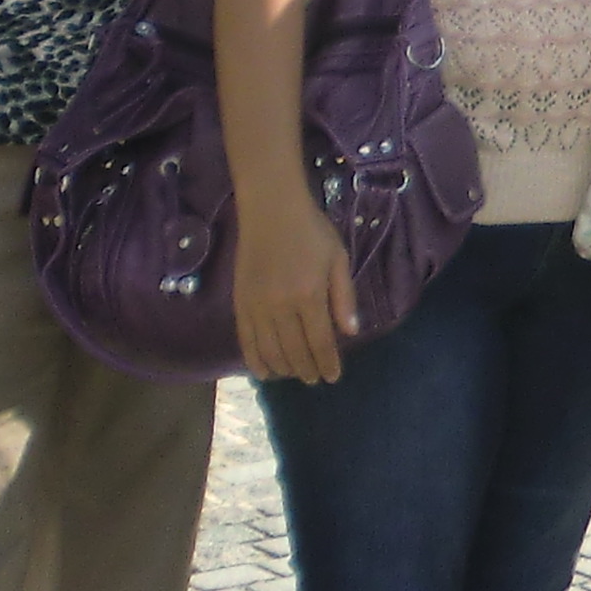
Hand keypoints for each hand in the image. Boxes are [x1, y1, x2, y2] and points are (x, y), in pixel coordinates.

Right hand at [234, 182, 362, 384]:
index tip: (333, 376)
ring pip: (270, 351)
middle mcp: (281, 307)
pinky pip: (246, 341)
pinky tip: (264, 372)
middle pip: (295, 351)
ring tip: (295, 374)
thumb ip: (344, 297)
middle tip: (315, 379)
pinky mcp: (240, 305)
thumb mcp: (338, 258)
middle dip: (307, 369)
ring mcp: (257, 307)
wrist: (271, 211)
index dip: (327, 363)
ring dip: (284, 369)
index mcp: (310, 295)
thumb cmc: (311, 231)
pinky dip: (255, 361)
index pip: (320, 342)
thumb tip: (351, 332)